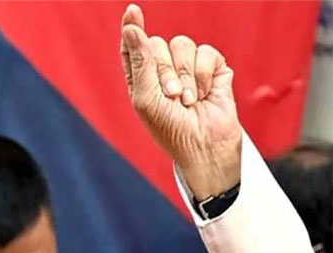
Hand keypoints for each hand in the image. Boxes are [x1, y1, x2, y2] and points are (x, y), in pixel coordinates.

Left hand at [120, 4, 241, 199]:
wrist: (203, 145)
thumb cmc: (169, 128)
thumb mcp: (145, 97)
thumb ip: (140, 61)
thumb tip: (132, 27)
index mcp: (141, 77)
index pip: (133, 45)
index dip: (132, 28)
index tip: (132, 11)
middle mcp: (163, 70)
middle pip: (158, 43)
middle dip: (164, 71)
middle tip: (171, 97)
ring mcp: (189, 67)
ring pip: (183, 45)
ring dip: (185, 75)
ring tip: (188, 100)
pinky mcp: (214, 69)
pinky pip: (206, 52)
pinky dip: (204, 75)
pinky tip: (205, 95)